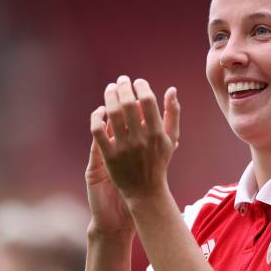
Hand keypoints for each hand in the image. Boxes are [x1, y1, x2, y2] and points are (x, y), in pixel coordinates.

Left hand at [90, 76, 179, 205]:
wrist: (146, 191)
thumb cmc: (159, 161)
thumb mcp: (171, 138)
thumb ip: (173, 113)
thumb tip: (172, 89)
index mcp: (157, 133)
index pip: (148, 101)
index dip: (142, 87)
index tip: (138, 82)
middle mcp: (140, 139)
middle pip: (129, 104)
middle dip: (124, 87)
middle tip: (122, 80)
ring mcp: (123, 148)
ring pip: (113, 114)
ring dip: (110, 97)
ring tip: (110, 88)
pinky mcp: (109, 156)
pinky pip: (98, 132)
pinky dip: (97, 117)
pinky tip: (99, 110)